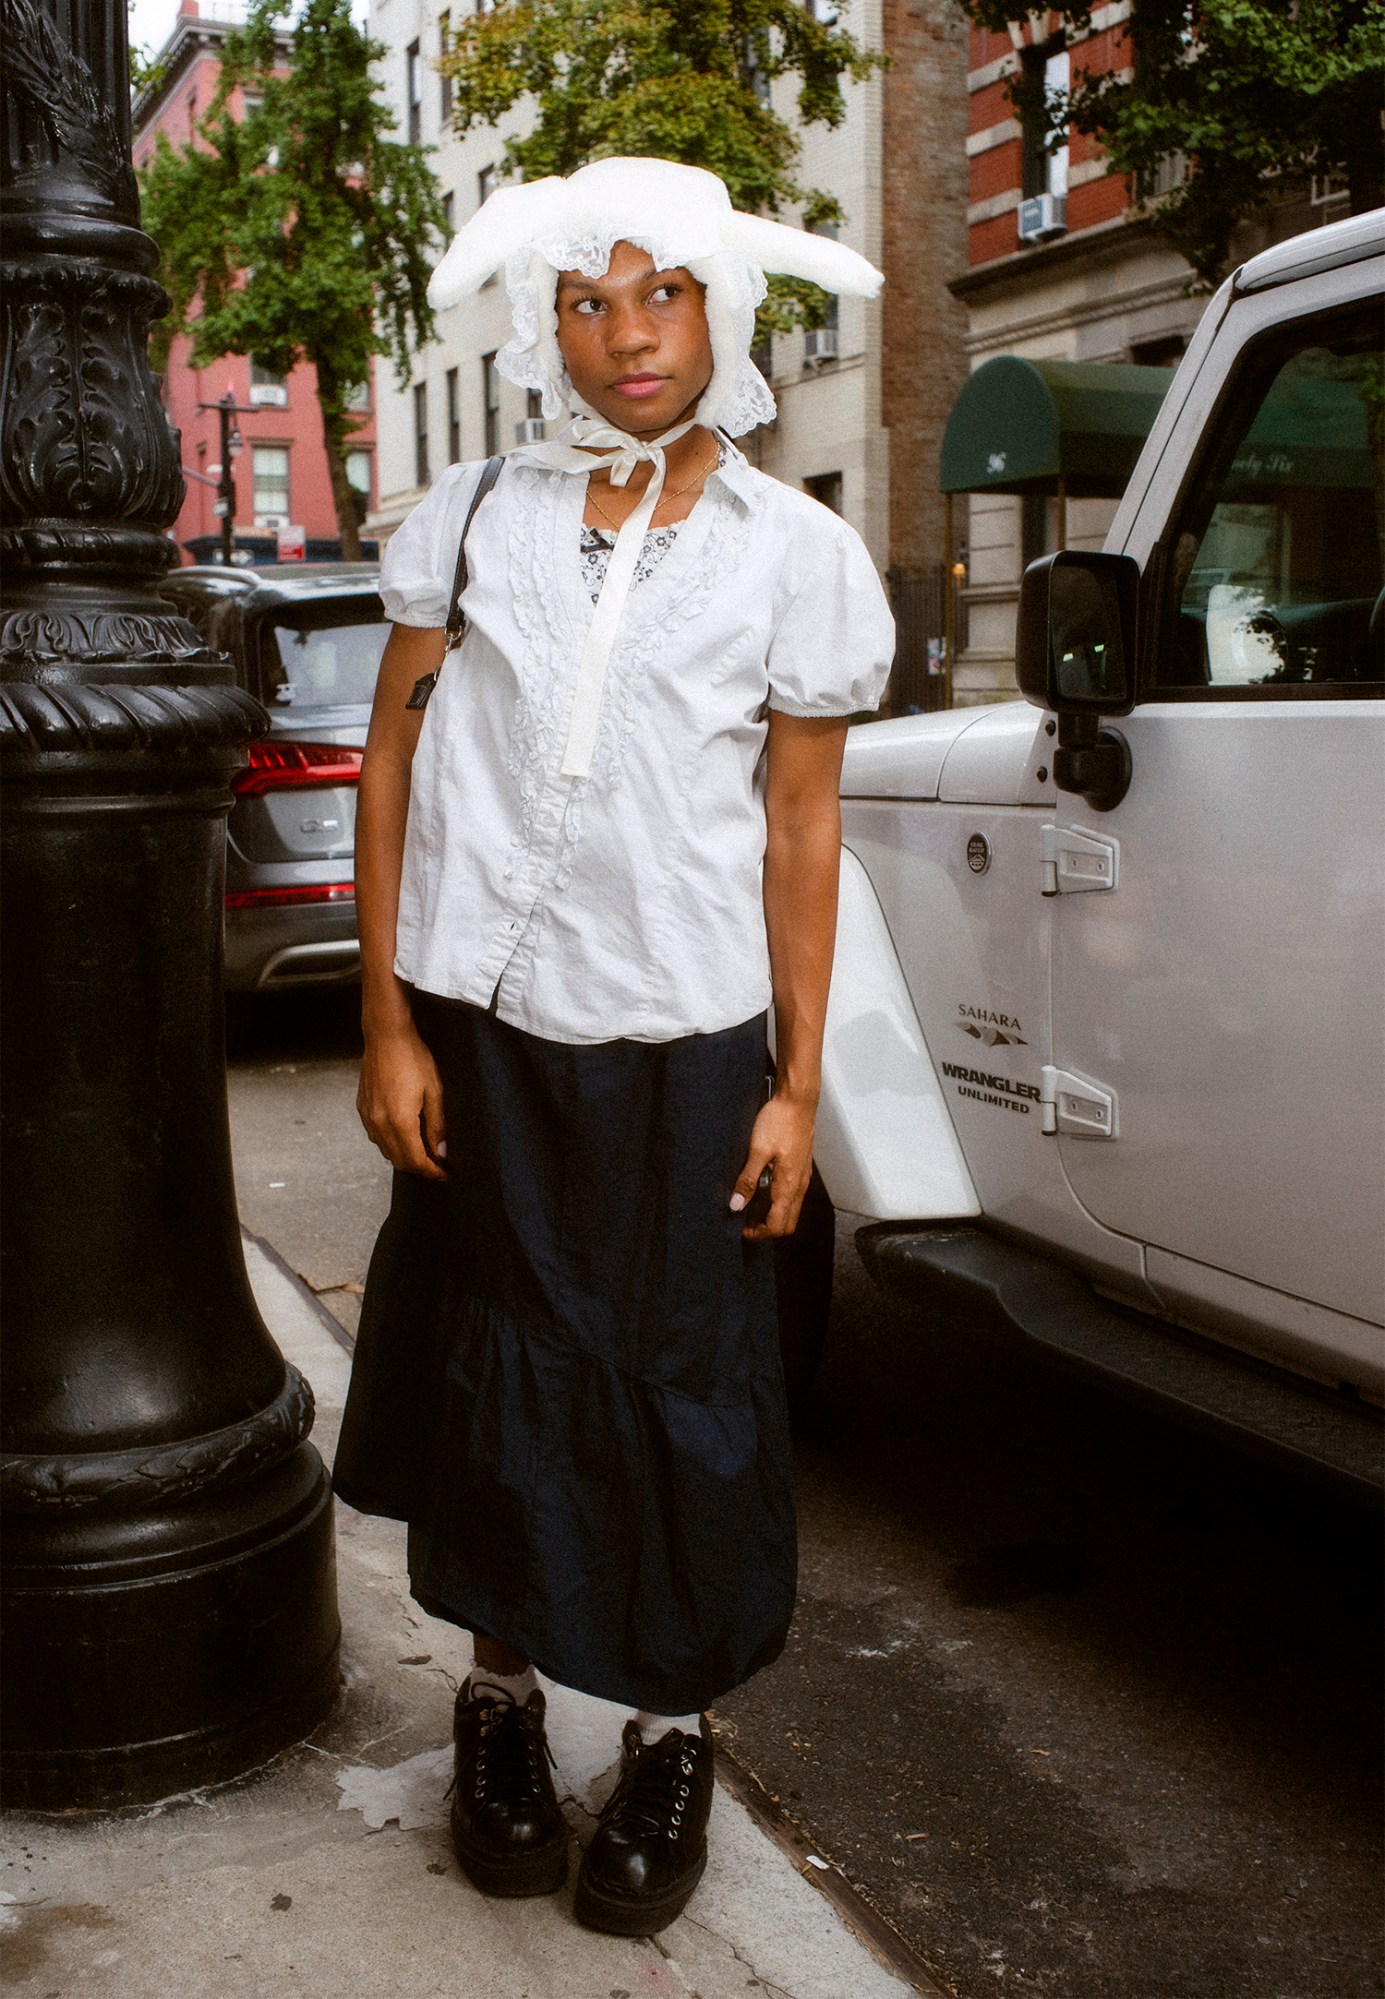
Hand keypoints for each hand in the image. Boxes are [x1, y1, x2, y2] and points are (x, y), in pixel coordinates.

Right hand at [357, 1025, 446, 1179]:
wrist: (386, 1036)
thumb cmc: (412, 1058)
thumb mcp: (434, 1091)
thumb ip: (437, 1125)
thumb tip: (441, 1151)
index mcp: (400, 1121)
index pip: (416, 1160)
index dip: (432, 1172)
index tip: (444, 1174)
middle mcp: (379, 1123)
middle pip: (399, 1161)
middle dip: (419, 1167)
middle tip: (437, 1165)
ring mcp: (368, 1117)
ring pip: (385, 1151)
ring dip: (404, 1156)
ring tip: (423, 1150)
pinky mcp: (362, 1109)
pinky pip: (376, 1137)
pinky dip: (390, 1143)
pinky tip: (404, 1134)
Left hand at [730, 1092, 815, 1240]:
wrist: (798, 1100)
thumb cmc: (779, 1121)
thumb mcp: (757, 1150)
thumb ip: (747, 1180)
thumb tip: (736, 1205)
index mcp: (789, 1186)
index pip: (777, 1225)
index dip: (758, 1233)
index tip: (741, 1229)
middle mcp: (800, 1185)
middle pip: (787, 1223)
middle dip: (766, 1228)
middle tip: (745, 1221)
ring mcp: (802, 1177)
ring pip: (790, 1209)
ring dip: (771, 1214)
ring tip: (749, 1205)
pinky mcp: (801, 1168)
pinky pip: (792, 1195)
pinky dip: (777, 1201)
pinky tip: (761, 1187)